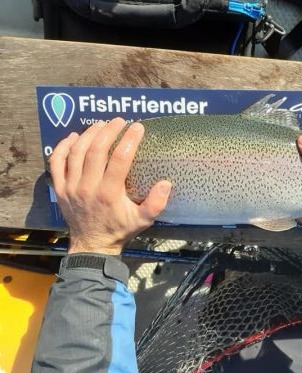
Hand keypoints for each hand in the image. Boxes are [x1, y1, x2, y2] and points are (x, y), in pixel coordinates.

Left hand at [49, 118, 171, 254]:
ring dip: (88, 134)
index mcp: (109, 193)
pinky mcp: (59, 188)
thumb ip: (156, 203)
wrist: (92, 245)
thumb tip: (166, 183)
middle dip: (109, 131)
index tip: (137, 127)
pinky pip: (57, 162)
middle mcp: (88, 187)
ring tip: (101, 124)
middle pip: (96, 150)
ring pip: (76, 152)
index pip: (120, 158)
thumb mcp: (144, 220)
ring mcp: (70, 186)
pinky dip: (63, 146)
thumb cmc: (120, 229)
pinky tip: (74, 136)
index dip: (129, 139)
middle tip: (119, 121)